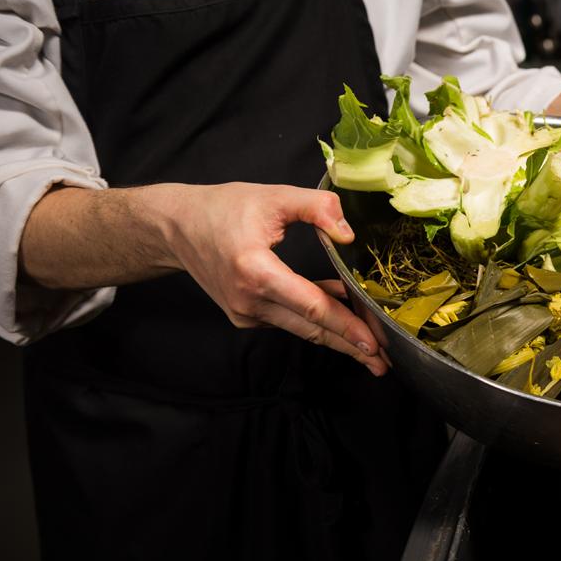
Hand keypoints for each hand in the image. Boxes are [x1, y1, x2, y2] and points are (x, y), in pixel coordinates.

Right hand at [159, 183, 387, 375]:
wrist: (176, 226)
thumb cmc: (223, 208)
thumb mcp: (273, 196)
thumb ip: (316, 208)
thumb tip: (348, 233)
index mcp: (256, 271)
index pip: (311, 307)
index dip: (345, 326)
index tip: (373, 343)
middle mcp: (249, 300)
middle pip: (311, 328)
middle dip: (350, 347)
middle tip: (385, 363)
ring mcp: (245, 312)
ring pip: (302, 328)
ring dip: (337, 338)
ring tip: (372, 352)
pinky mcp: (245, 315)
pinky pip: (289, 319)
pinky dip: (315, 318)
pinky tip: (342, 314)